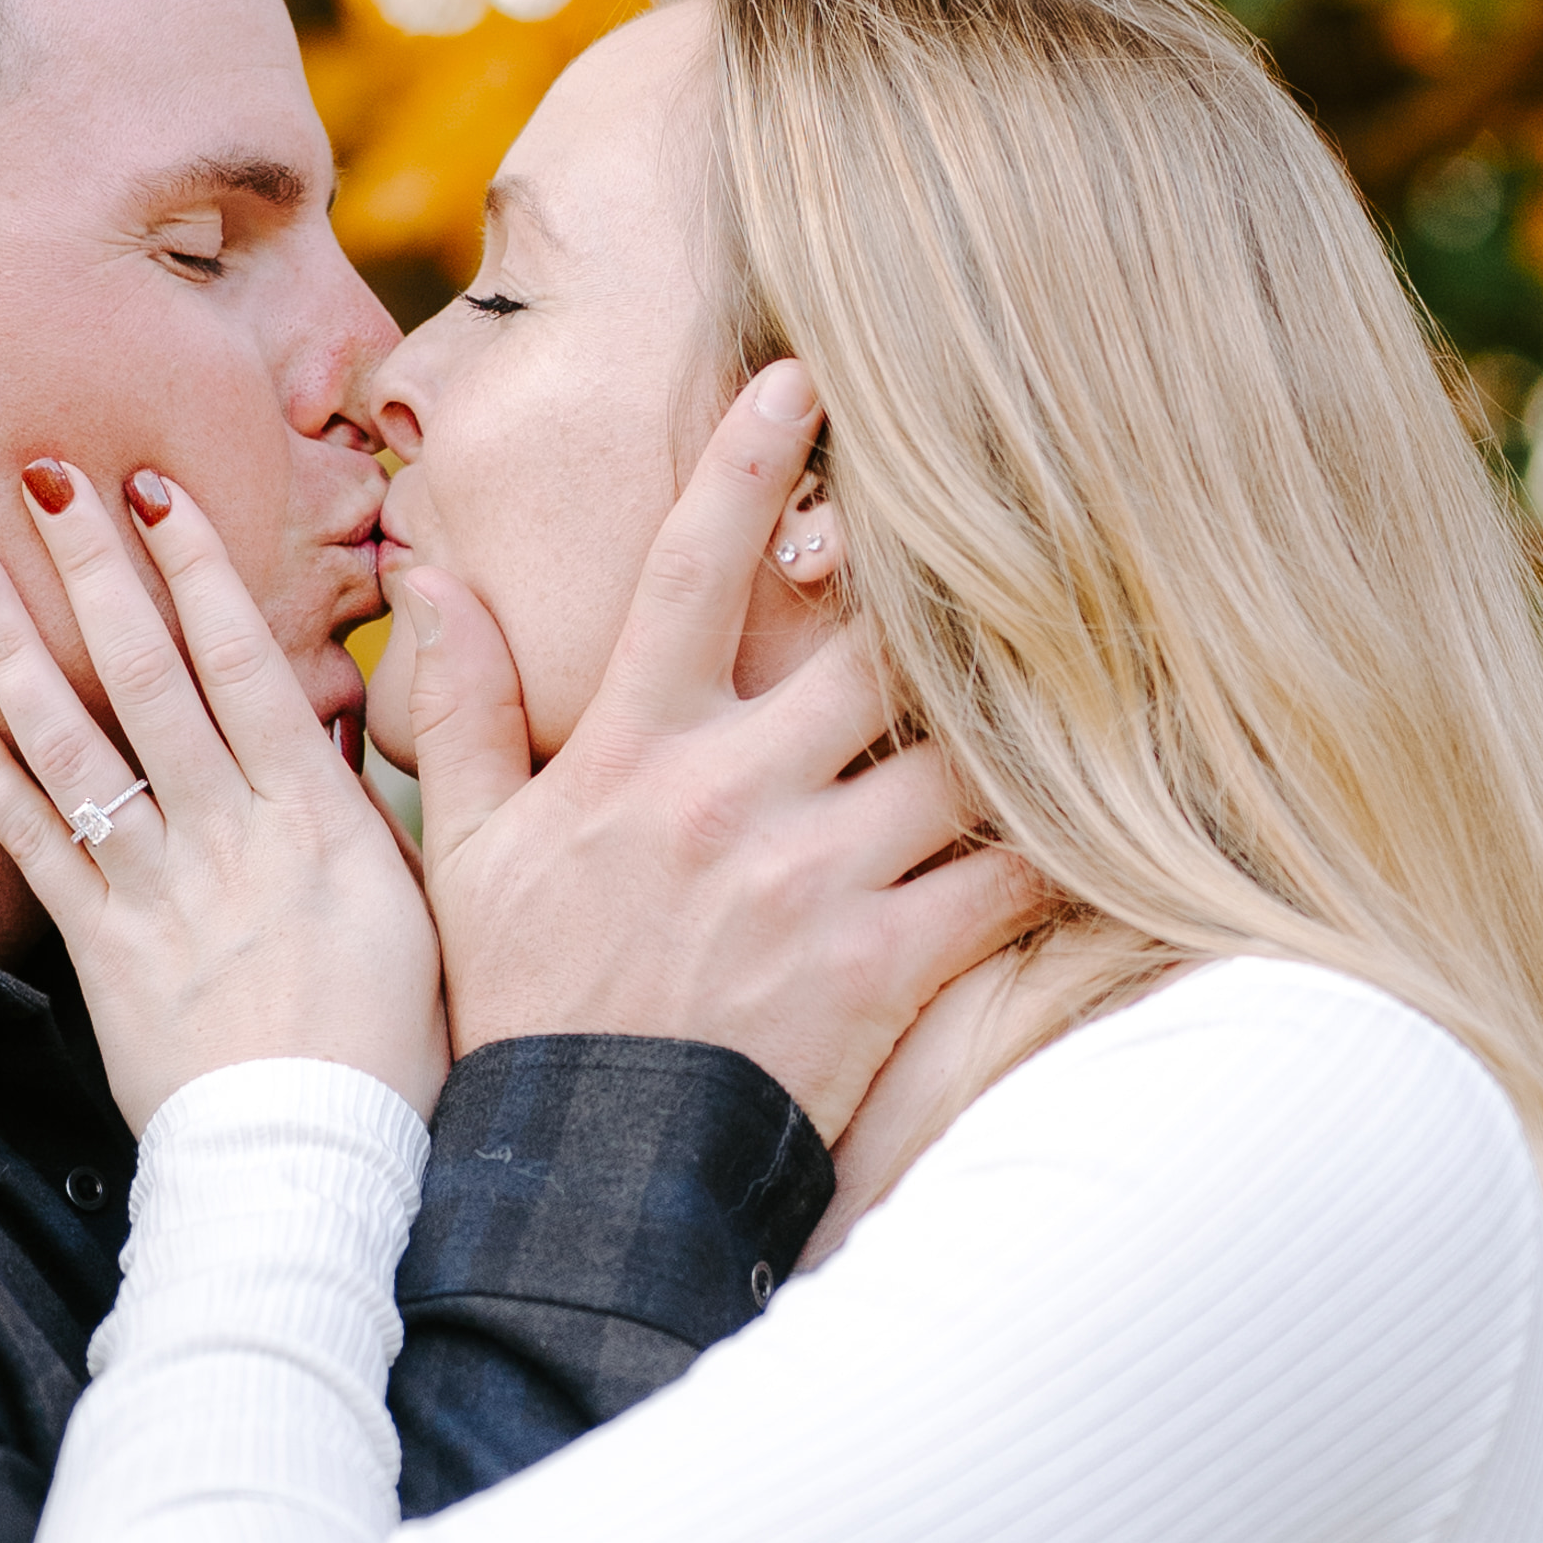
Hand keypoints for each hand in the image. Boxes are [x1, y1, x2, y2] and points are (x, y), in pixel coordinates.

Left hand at [0, 460, 447, 1135]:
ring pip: (76, 744)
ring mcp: (160, 891)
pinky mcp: (103, 952)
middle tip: (42, 475)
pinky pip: (32, 844)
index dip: (196, 568)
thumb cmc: (394, 1042)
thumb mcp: (427, 901)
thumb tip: (354, 695)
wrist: (316, 1163)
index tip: (155, 486)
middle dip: (93, 568)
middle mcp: (234, 836)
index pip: (248, 661)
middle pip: (151, 676)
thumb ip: (385, 792)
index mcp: (320, 816)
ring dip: (15, 645)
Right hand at [402, 362, 1051, 1142]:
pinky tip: (1117, 823)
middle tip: (1013, 556)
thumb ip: (465, 708)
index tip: (803, 374)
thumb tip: (424, 576)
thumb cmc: (528, 1003)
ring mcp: (815, 875)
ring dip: (1022, 723)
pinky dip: (1066, 850)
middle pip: (876, 644)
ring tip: (1090, 681)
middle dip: (943, 601)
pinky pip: (1008, 879)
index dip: (747, 461)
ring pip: (962, 752)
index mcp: (631, 748)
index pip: (688, 566)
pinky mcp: (886, 963)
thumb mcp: (466, 853)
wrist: (588, 1168)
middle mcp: (731, 791)